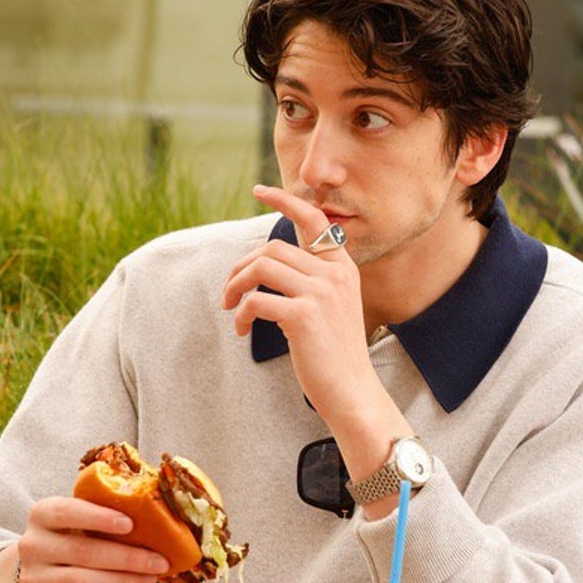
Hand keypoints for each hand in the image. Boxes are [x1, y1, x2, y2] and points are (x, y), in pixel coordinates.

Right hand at [0, 498, 169, 582]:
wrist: (31, 579)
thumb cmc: (65, 542)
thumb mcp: (70, 524)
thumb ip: (99, 518)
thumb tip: (152, 518)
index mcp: (42, 516)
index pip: (66, 512)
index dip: (98, 517)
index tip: (130, 524)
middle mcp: (34, 545)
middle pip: (83, 550)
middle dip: (126, 556)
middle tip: (159, 560)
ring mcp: (37, 576)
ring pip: (81, 579)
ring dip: (121, 580)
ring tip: (150, 578)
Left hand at [222, 184, 377, 426]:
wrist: (353, 391)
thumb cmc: (335, 354)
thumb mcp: (332, 308)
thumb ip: (311, 281)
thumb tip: (267, 263)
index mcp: (343, 268)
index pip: (314, 219)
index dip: (285, 200)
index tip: (260, 191)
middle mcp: (335, 274)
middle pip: (272, 247)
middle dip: (242, 267)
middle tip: (229, 291)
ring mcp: (321, 293)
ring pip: (261, 267)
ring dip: (235, 286)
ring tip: (231, 308)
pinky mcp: (303, 316)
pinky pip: (257, 300)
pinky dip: (242, 314)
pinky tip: (242, 330)